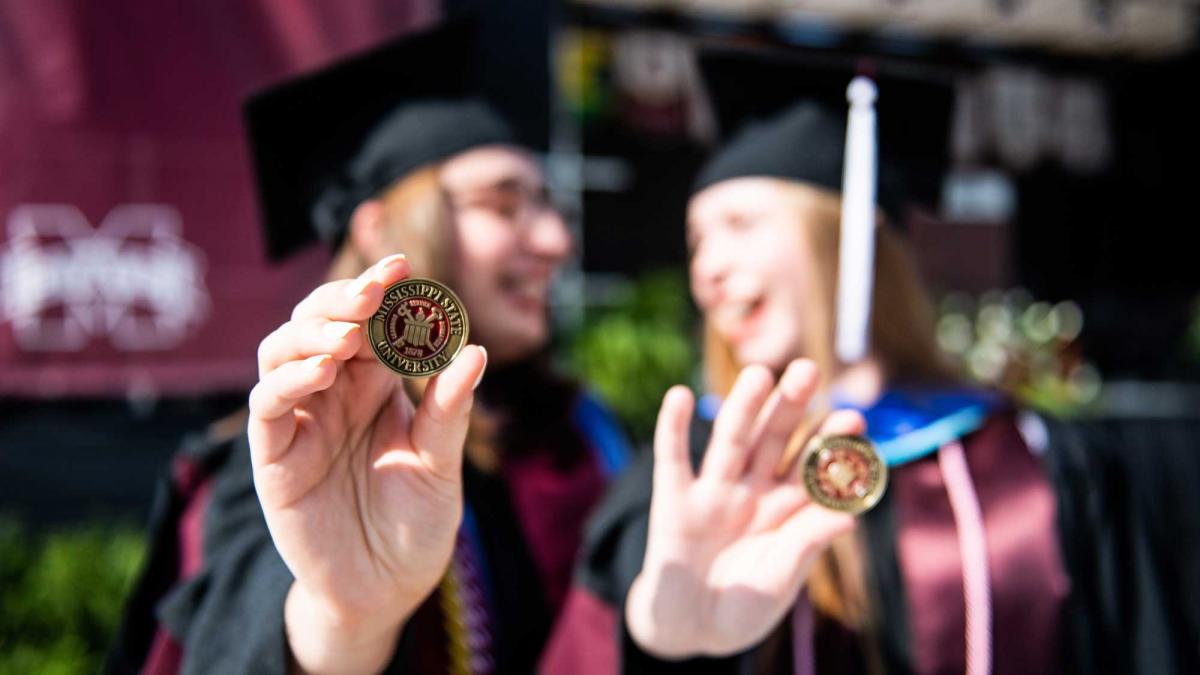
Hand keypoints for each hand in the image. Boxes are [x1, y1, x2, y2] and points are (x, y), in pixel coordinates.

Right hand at [247, 254, 486, 674]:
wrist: (384, 589)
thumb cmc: (414, 523)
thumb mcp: (440, 465)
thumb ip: (449, 412)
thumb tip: (477, 351)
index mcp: (375, 385)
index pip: (370, 323)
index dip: (381, 290)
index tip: (405, 265)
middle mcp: (333, 393)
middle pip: (320, 323)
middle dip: (344, 299)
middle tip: (376, 289)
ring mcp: (299, 421)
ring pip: (282, 351)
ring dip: (311, 332)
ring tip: (347, 336)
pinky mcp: (274, 458)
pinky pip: (268, 406)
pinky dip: (288, 380)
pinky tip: (322, 371)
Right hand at [626, 360, 862, 658]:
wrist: (691, 630)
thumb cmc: (744, 608)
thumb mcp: (780, 580)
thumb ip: (807, 545)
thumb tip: (851, 517)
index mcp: (786, 508)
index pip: (813, 466)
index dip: (831, 441)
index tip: (855, 417)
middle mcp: (752, 490)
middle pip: (774, 440)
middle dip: (790, 406)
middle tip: (808, 369)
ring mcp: (713, 492)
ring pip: (730, 441)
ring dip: (742, 407)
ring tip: (758, 374)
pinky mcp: (672, 501)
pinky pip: (673, 459)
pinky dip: (673, 428)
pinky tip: (678, 396)